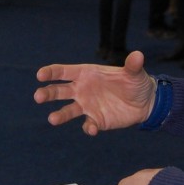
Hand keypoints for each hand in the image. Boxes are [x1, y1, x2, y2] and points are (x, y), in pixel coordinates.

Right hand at [34, 50, 156, 135]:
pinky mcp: (96, 120)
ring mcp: (87, 106)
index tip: (40, 75)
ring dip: (59, 115)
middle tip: (38, 97)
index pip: (64, 72)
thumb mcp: (135, 73)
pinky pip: (87, 125)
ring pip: (68, 110)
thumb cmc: (136, 83)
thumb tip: (138, 56)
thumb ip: (133, 65)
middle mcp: (82, 89)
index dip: (51, 73)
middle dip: (48, 93)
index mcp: (86, 74)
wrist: (145, 103)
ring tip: (52, 119)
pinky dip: (88, 127)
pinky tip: (92, 128)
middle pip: (59, 91)